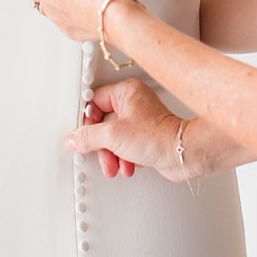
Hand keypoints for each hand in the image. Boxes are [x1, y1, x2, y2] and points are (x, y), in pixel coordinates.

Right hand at [64, 77, 193, 182]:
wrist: (183, 154)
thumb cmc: (158, 136)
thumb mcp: (113, 136)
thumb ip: (88, 137)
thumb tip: (74, 139)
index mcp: (126, 91)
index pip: (94, 102)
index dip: (86, 121)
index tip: (81, 134)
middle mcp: (134, 102)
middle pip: (102, 123)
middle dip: (101, 145)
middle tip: (101, 153)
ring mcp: (140, 120)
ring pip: (113, 138)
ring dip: (112, 155)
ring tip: (116, 164)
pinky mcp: (145, 136)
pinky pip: (124, 146)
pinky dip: (123, 158)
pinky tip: (128, 165)